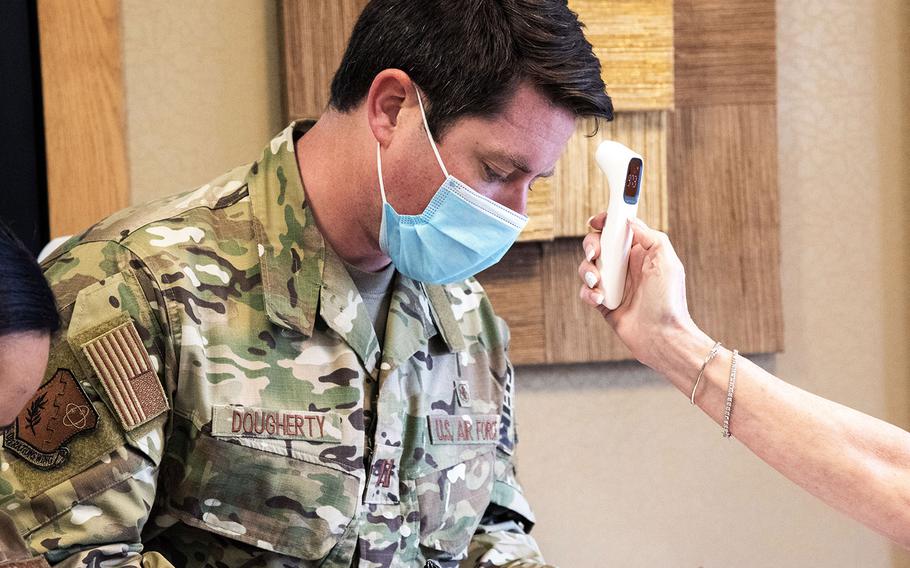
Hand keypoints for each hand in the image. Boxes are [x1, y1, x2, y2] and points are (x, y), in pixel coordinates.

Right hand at [577, 213, 701, 372]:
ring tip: (597, 283)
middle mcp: (626, 266)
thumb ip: (649, 236)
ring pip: (588, 267)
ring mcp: (613, 284)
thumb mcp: (666, 261)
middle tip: (595, 254)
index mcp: (641, 252)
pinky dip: (588, 293)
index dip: (607, 221)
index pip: (620, 229)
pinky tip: (599, 300)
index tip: (597, 221)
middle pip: (598, 245)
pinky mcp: (603, 302)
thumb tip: (629, 221)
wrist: (662, 337)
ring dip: (587, 271)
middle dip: (591, 246)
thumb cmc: (668, 301)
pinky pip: (586, 291)